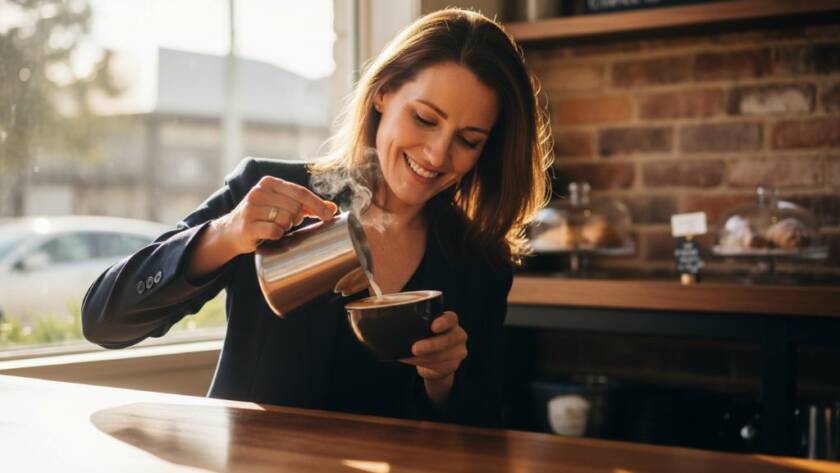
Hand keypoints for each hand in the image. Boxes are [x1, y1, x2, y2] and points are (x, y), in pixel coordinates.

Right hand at [215, 176, 337, 255]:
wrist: (231, 230)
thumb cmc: (262, 216)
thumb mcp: (282, 205)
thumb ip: (306, 205)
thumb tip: (333, 208)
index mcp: (269, 182)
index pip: (300, 192)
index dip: (317, 204)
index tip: (329, 216)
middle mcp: (258, 192)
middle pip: (295, 207)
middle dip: (297, 218)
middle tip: (288, 222)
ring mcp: (251, 209)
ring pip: (286, 219)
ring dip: (286, 227)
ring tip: (276, 226)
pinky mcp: (248, 226)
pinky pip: (275, 231)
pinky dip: (277, 235)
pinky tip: (270, 234)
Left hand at [400, 311, 466, 381]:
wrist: (431, 360)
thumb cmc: (423, 337)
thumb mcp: (420, 326)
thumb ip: (411, 319)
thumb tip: (391, 313)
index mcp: (450, 321)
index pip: (451, 319)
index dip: (443, 322)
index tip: (433, 327)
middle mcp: (458, 334)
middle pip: (449, 339)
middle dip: (431, 344)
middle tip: (414, 348)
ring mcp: (458, 351)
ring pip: (443, 355)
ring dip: (424, 357)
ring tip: (409, 357)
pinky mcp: (453, 365)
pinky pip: (440, 367)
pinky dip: (425, 365)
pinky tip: (413, 362)